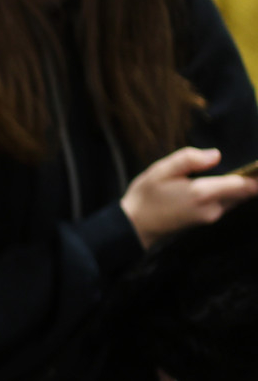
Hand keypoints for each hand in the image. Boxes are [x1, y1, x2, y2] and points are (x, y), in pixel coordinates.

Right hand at [120, 147, 257, 249]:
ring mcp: (212, 216)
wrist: (135, 226)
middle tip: (250, 165)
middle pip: (244, 191)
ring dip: (238, 185)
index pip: (244, 185)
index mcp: (202, 193)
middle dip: (249, 177)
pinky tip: (219, 181)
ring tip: (237, 170)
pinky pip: (227, 202)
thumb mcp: (160, 171)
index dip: (256, 175)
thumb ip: (188, 159)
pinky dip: (228, 192)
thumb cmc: (145, 196)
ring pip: (236, 197)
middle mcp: (213, 207)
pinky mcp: (208, 219)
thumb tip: (216, 154)